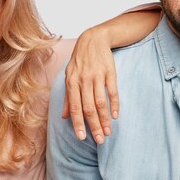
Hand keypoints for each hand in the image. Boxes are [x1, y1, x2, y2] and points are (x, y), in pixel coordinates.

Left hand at [62, 28, 118, 143]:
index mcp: (72, 82)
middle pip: (88, 108)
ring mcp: (97, 76)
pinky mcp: (110, 72)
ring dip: (104, 119)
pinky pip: (112, 92)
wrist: (94, 39)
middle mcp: (83, 80)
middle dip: (94, 126)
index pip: (75, 107)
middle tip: (100, 140)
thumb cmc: (80, 60)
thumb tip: (64, 116)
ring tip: (108, 132)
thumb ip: (68, 97)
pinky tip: (115, 116)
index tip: (82, 138)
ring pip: (101, 103)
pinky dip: (114, 105)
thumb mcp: (69, 76)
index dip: (78, 124)